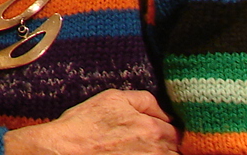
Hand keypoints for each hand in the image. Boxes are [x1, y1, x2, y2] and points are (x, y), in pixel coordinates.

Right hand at [4, 90, 177, 154]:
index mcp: (154, 130)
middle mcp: (157, 151)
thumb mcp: (113, 98)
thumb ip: (145, 99)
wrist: (66, 149)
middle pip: (178, 150)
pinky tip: (133, 152)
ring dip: (161, 152)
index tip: (166, 128)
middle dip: (170, 144)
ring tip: (141, 146)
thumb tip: (165, 110)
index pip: (180, 132)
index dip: (173, 129)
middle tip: (151, 138)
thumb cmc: (86, 124)